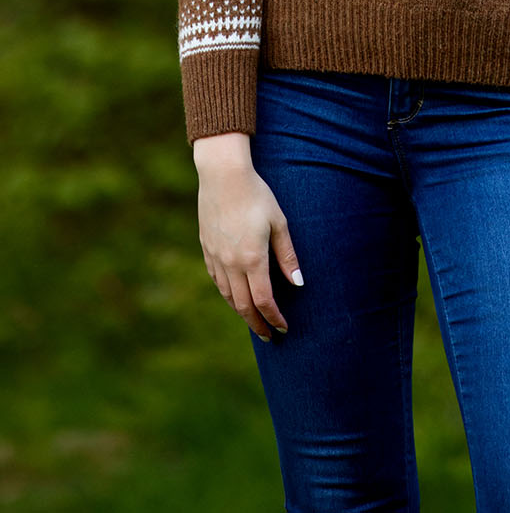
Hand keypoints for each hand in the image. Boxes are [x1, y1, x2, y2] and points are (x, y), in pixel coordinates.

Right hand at [193, 134, 303, 341]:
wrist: (223, 176)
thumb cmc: (257, 195)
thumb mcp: (279, 222)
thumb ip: (287, 256)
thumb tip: (298, 284)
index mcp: (252, 258)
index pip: (264, 300)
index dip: (274, 317)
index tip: (283, 328)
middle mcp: (231, 263)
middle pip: (244, 305)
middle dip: (257, 324)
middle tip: (268, 336)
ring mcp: (216, 257)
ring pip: (228, 296)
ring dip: (242, 312)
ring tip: (253, 321)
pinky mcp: (206, 249)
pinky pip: (217, 281)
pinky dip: (228, 295)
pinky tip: (234, 296)